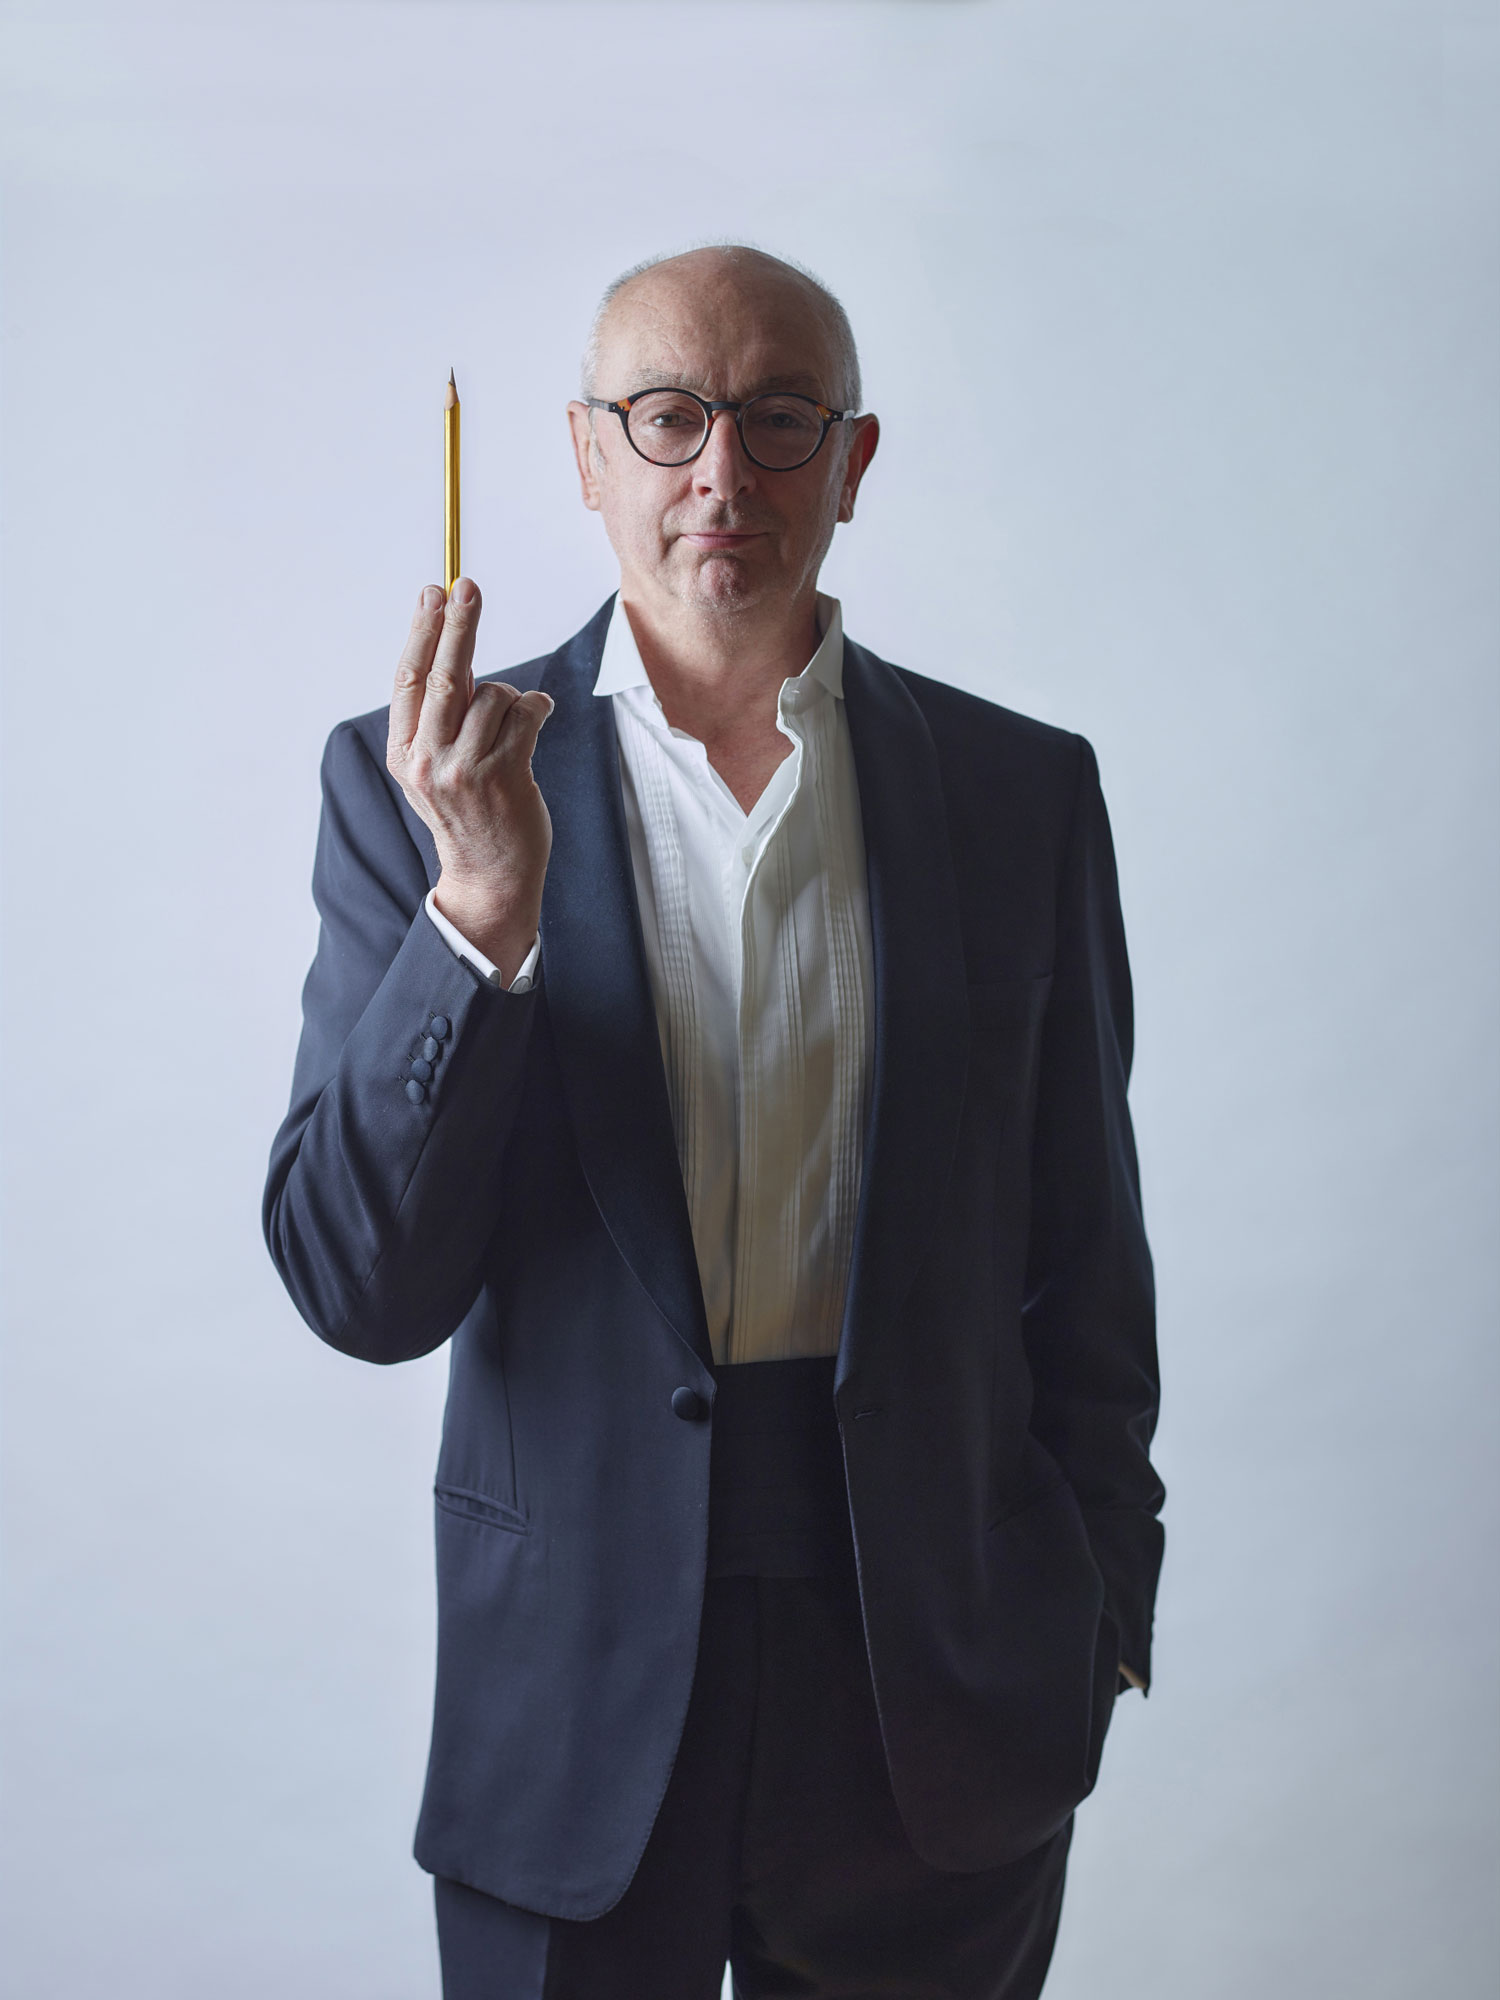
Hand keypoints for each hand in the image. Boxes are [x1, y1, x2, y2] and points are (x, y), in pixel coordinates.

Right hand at [386, 579, 552, 985]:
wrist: (490, 874)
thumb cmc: (468, 811)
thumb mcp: (432, 769)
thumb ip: (435, 719)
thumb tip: (447, 645)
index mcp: (405, 754)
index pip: (409, 680)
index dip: (422, 633)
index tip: (433, 593)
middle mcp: (429, 761)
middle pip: (445, 677)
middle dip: (458, 626)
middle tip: (467, 585)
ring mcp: (466, 771)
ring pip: (495, 695)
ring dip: (513, 698)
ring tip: (515, 725)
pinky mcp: (505, 776)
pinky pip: (527, 714)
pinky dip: (537, 707)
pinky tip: (537, 718)